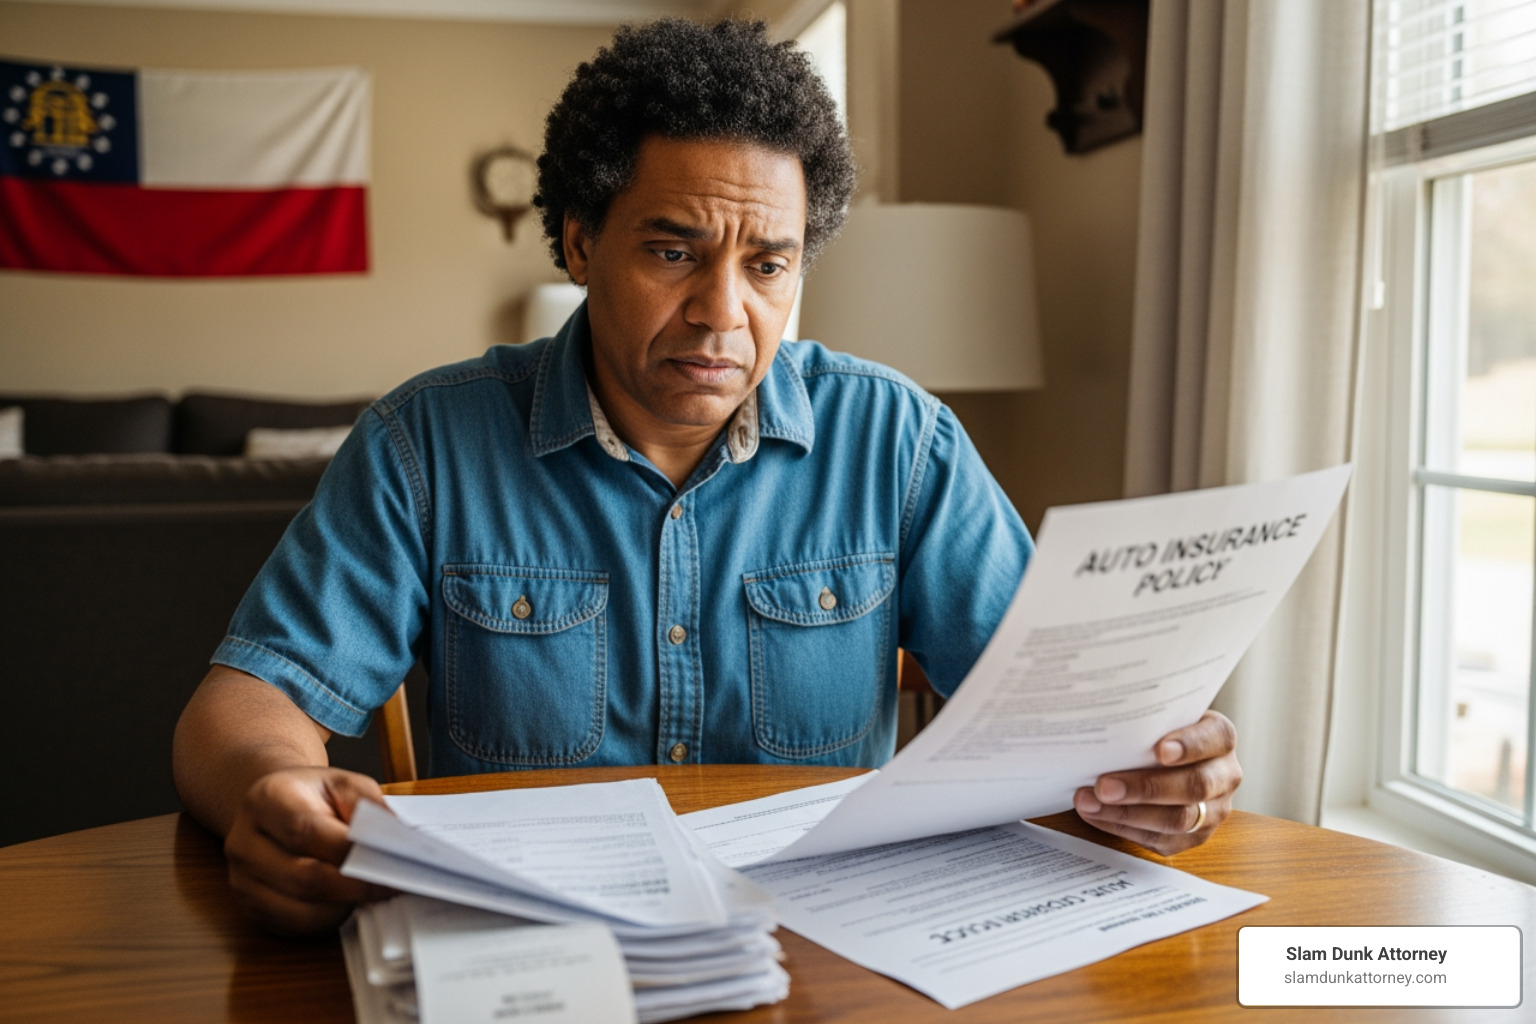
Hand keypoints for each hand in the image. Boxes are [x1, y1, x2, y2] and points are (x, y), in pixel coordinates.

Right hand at [223, 766, 392, 934]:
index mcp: (266, 799)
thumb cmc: (313, 796)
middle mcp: (244, 842)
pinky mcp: (251, 908)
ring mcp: (242, 880)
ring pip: (300, 910)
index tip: (392, 863)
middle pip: (303, 878)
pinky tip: (346, 901)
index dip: (351, 853)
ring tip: (369, 891)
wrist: (275, 807)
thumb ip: (369, 807)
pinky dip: (328, 919)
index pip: (307, 832)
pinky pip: (295, 925)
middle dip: (355, 886)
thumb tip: (397, 840)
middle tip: (392, 886)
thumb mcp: (343, 784)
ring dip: (343, 906)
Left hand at [1072, 710, 1240, 854]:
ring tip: (1089, 802)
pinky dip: (1122, 827)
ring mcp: (1214, 811)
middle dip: (1145, 788)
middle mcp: (1225, 776)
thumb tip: (1100, 718)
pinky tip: (1095, 814)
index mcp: (1220, 738)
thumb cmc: (1158, 733)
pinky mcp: (1194, 836)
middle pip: (1194, 786)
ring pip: (1177, 820)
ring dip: (1126, 813)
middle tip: (1104, 786)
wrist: (1171, 759)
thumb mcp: (1159, 718)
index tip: (1159, 750)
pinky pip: (1160, 839)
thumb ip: (1144, 719)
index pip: (1213, 739)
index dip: (1189, 745)